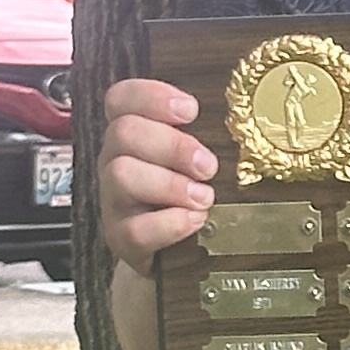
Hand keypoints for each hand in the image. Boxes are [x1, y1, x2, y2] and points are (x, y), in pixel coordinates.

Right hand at [99, 73, 216, 269]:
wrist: (171, 252)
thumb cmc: (185, 194)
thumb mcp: (190, 160)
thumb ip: (200, 136)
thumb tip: (236, 120)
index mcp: (130, 133)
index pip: (121, 98)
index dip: (152, 97)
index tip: (191, 111)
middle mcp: (114, 160)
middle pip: (124, 132)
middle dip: (172, 145)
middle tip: (208, 166)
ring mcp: (113, 199)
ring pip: (122, 175)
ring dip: (170, 184)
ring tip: (204, 197)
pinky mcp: (119, 237)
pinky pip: (134, 228)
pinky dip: (169, 224)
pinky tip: (195, 221)